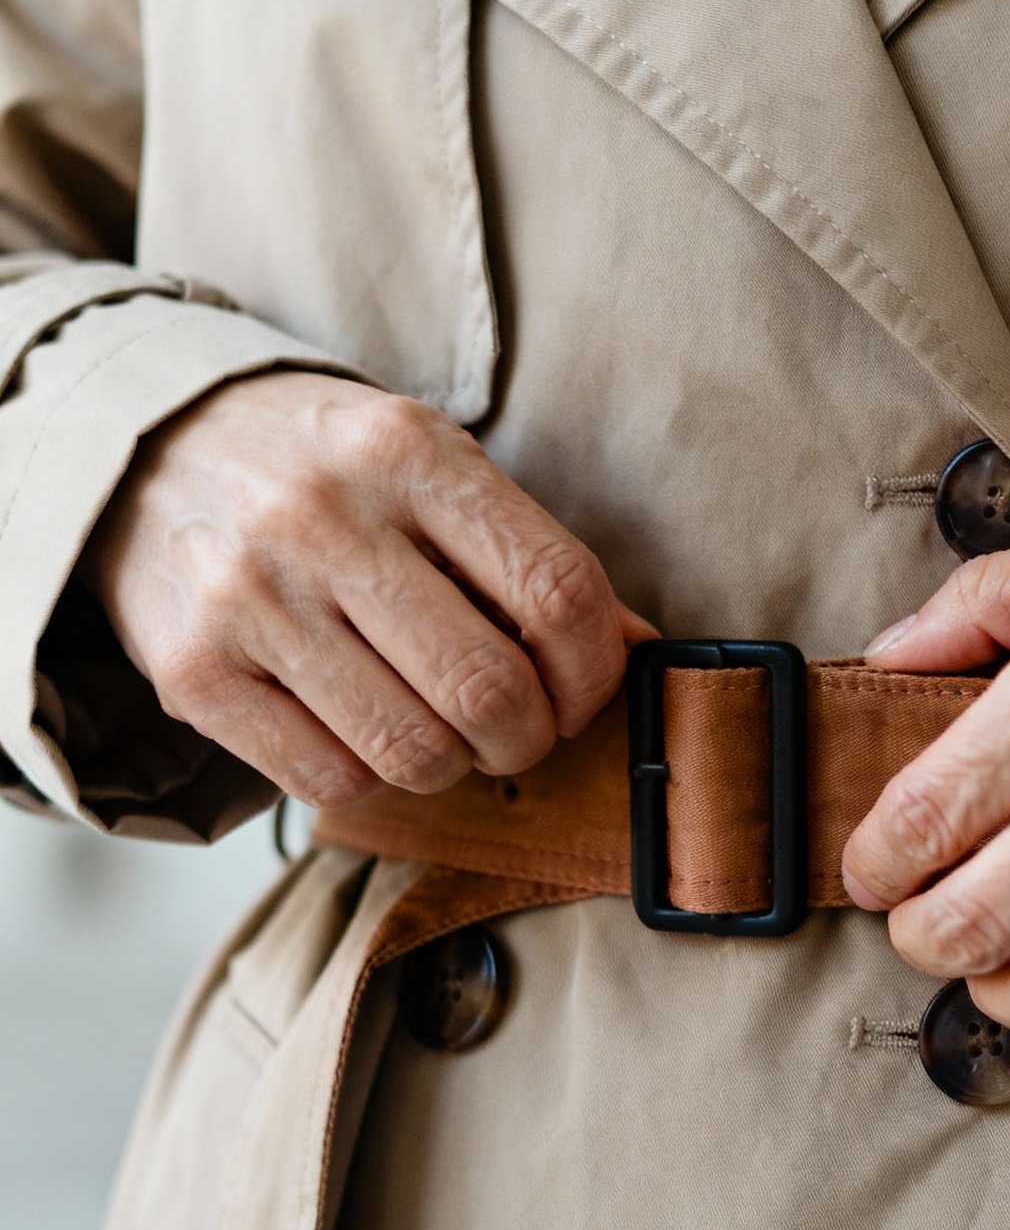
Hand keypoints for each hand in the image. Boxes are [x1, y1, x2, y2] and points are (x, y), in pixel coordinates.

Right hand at [83, 371, 653, 805]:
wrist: (147, 449)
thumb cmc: (324, 470)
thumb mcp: (430, 467)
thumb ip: (528, 555)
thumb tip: (643, 651)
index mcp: (406, 452)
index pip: (556, 591)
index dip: (596, 671)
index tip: (583, 690)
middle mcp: (323, 519)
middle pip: (489, 691)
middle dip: (529, 738)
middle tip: (516, 729)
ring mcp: (250, 599)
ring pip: (414, 753)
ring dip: (451, 764)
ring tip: (436, 725)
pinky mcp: (195, 673)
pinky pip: (330, 780)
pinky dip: (367, 775)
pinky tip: (356, 724)